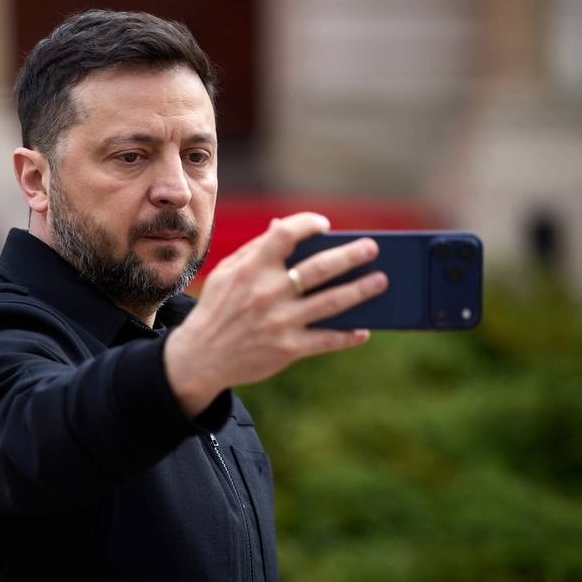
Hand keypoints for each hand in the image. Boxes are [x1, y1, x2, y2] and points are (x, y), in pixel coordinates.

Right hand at [164, 212, 387, 416]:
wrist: (201, 357)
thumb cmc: (217, 308)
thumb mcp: (226, 273)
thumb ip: (254, 249)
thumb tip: (281, 226)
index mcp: (250, 269)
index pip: (284, 235)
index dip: (307, 224)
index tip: (324, 225)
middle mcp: (267, 293)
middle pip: (319, 268)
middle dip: (351, 255)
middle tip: (372, 247)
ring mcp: (280, 322)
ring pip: (331, 303)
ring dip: (361, 290)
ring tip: (381, 280)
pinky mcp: (287, 349)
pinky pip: (327, 340)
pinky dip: (348, 336)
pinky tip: (364, 330)